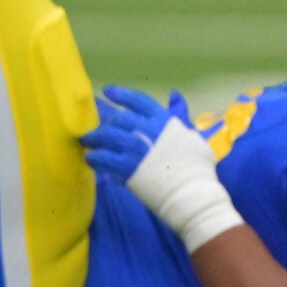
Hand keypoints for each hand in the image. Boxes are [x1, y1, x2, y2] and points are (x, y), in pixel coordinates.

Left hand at [79, 85, 244, 251]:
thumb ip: (180, 119)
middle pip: (119, 119)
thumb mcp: (194, 138)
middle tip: (98, 129)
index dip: (122, 94)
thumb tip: (174, 98)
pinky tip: (91, 159)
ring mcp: (135, 148)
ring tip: (87, 142)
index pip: (138, 101)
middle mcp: (147, 130)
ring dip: (94, 138)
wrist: (193, 194)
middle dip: (107, 123)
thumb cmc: (198, 169)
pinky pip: (102, 157)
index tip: (108, 92)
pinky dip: (94, 157)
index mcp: (163, 121)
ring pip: (106, 136)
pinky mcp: (126, 167)